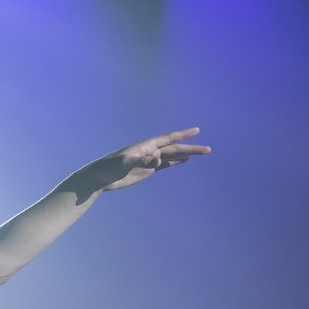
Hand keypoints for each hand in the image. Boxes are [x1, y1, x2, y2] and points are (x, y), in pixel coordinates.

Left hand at [67, 127, 207, 196]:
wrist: (99, 178)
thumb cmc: (109, 167)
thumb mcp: (124, 163)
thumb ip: (141, 161)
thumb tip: (158, 160)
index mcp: (146, 146)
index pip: (168, 138)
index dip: (182, 135)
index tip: (197, 130)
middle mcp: (150, 151)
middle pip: (174, 148)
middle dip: (191, 148)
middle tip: (208, 149)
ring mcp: (149, 160)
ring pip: (172, 155)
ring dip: (186, 153)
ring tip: (202, 152)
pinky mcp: (147, 170)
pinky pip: (165, 165)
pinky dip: (176, 162)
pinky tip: (185, 160)